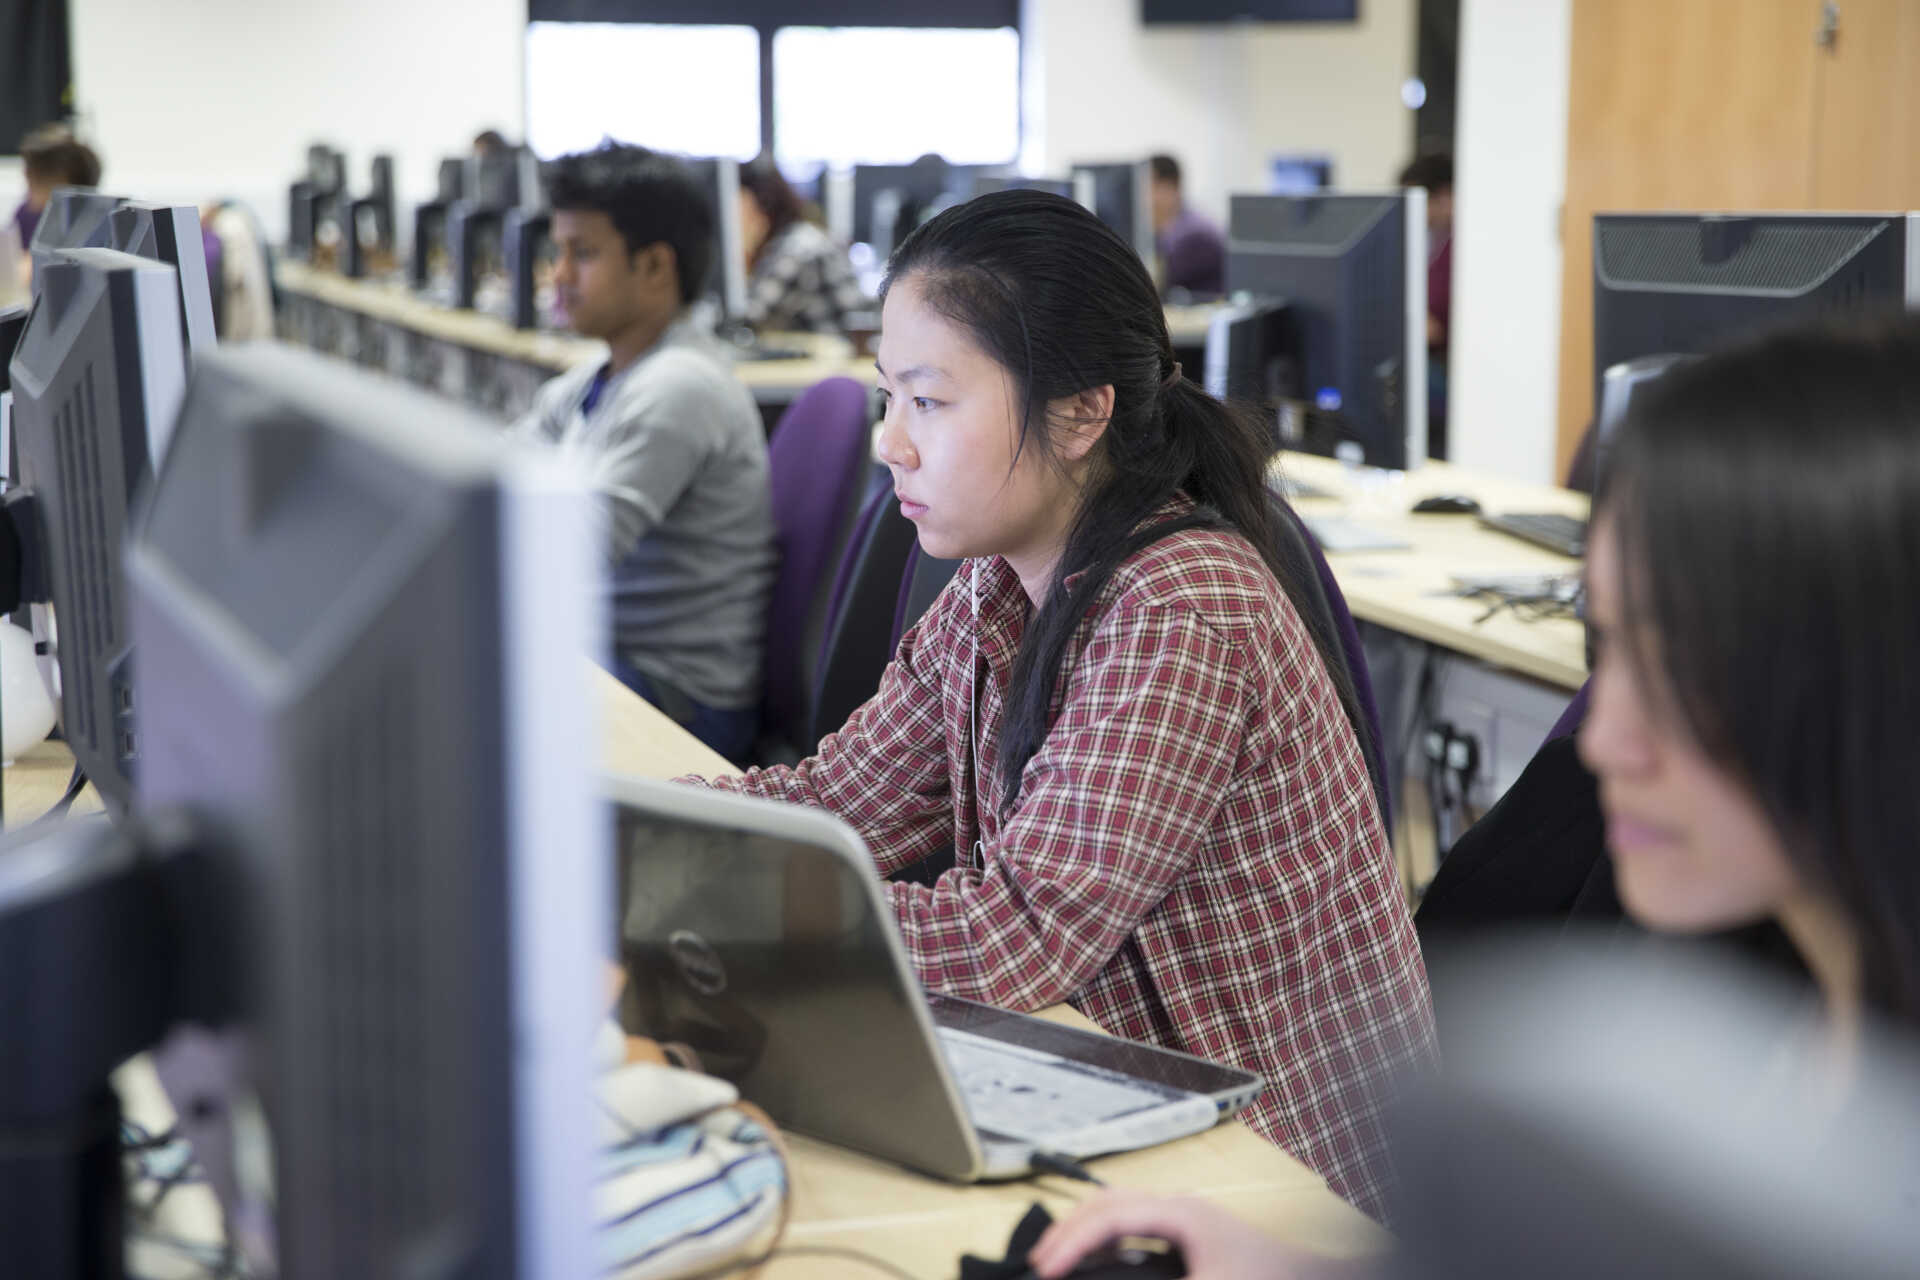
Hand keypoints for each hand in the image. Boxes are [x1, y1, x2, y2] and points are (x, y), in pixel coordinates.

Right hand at [1029, 1191, 1319, 1279]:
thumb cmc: (1271, 1277)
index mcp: (1180, 1212)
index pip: (1108, 1216)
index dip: (1071, 1241)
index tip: (1045, 1268)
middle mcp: (1176, 1208)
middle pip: (1105, 1204)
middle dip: (1067, 1231)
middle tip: (1037, 1262)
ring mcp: (1180, 1219)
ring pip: (1114, 1214)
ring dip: (1082, 1235)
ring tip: (1053, 1261)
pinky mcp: (1184, 1237)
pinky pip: (1129, 1229)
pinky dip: (1102, 1244)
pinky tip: (1091, 1263)